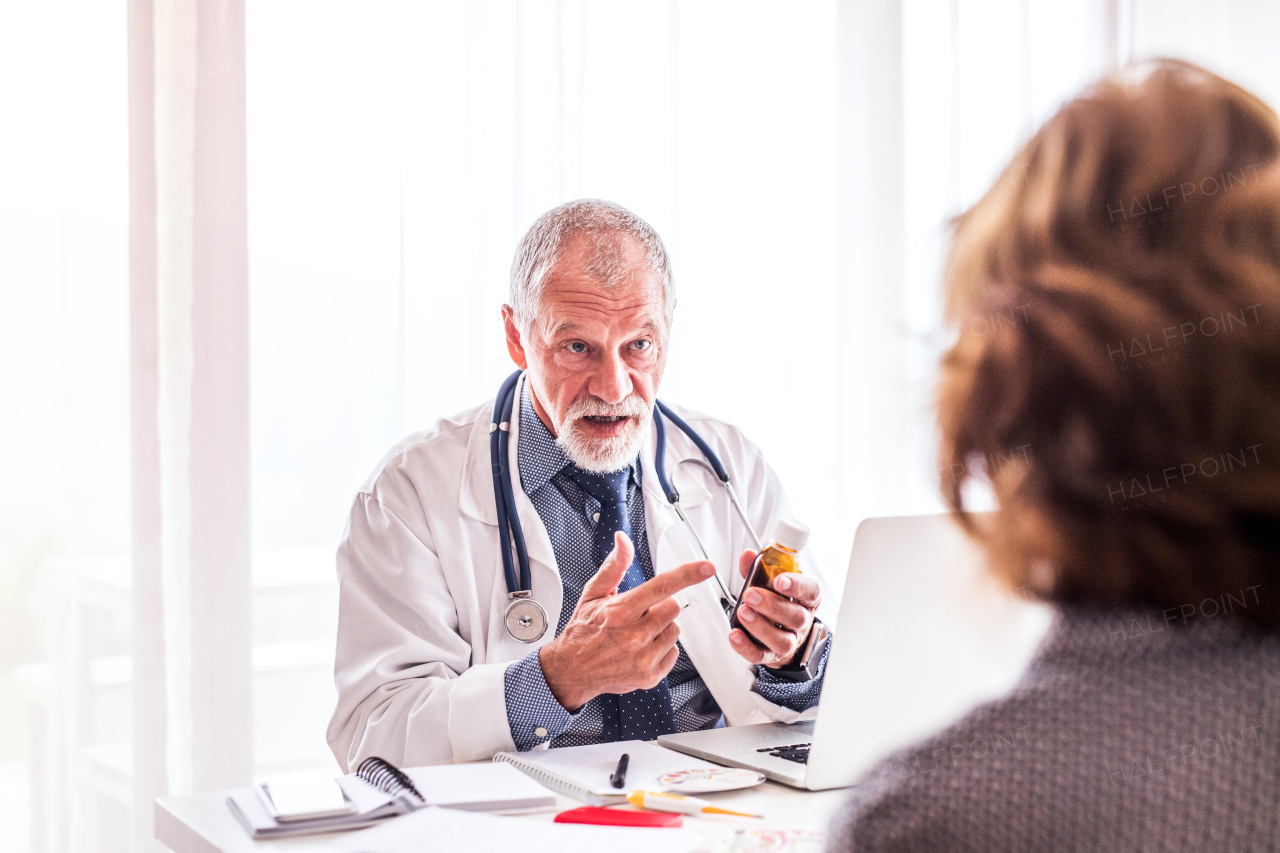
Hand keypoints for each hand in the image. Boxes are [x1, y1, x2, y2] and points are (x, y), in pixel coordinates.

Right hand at [538, 531, 715, 710]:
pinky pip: (673, 652)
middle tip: (639, 614)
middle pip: (673, 607)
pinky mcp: (650, 675)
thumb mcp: (593, 594)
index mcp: (621, 610)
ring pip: (675, 629)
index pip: (662, 586)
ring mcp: (643, 657)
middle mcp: (633, 635)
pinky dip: (661, 649)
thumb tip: (623, 541)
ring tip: (637, 634)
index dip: (688, 574)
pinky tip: (641, 649)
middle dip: (660, 607)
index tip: (707, 567)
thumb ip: (614, 566)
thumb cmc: (583, 631)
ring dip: (661, 628)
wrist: (572, 670)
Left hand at [728, 549, 820, 668]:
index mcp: (806, 599)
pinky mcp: (772, 656)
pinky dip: (746, 647)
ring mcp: (789, 641)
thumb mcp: (772, 583)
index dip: (796, 586)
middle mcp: (801, 621)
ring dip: (760, 626)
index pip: (810, 591)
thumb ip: (759, 569)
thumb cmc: (779, 603)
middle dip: (771, 605)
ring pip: (782, 640)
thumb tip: (747, 555)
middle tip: (751, 595)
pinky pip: (761, 655)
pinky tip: (735, 635)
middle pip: (795, 617)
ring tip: (743, 612)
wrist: (782, 633)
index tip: (780, 580)